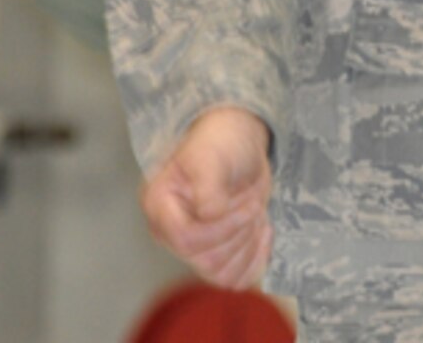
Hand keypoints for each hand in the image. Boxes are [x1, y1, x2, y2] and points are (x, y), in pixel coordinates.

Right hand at [140, 106, 273, 287]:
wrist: (238, 144)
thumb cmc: (220, 143)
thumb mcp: (212, 155)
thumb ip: (208, 184)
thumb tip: (208, 214)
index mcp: (159, 207)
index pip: (186, 240)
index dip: (222, 228)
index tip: (248, 204)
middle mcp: (170, 233)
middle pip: (206, 260)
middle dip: (240, 234)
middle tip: (253, 206)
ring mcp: (192, 247)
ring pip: (220, 274)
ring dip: (249, 247)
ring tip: (256, 216)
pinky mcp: (215, 253)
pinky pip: (234, 279)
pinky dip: (256, 261)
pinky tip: (263, 232)